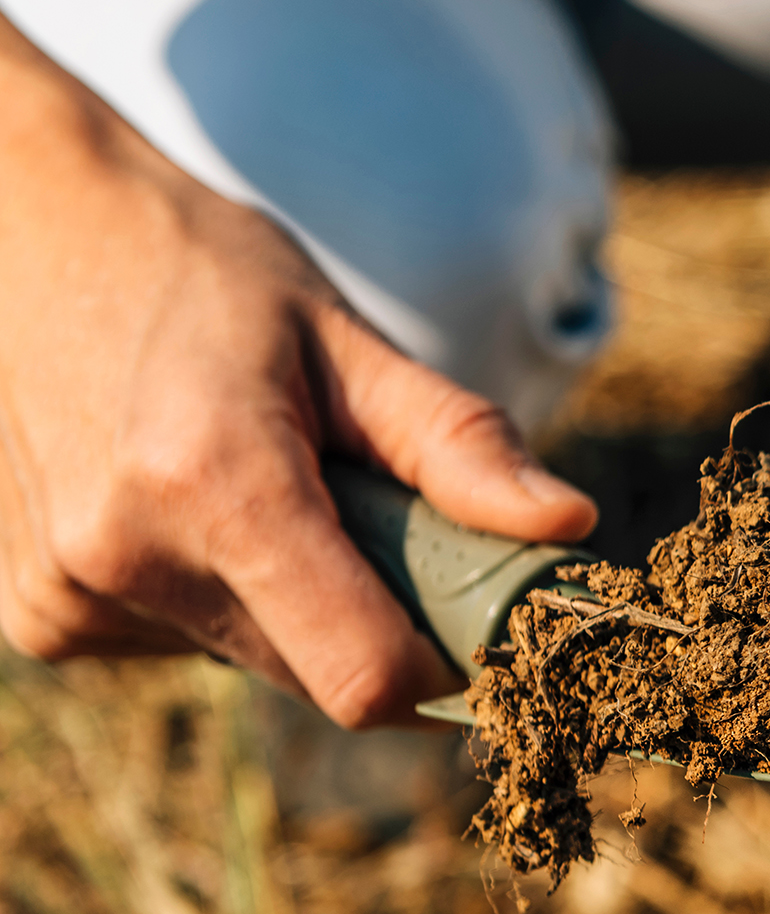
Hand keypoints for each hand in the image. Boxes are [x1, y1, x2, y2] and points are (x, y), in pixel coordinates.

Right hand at [0, 16, 596, 726]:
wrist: (32, 236)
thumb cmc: (205, 273)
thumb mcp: (347, 343)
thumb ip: (460, 447)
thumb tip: (571, 527)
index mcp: (214, 487)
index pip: (364, 676)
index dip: (444, 668)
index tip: (482, 622)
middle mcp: (121, 560)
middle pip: (315, 672)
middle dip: (371, 615)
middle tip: (361, 506)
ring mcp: (62, 597)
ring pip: (251, 658)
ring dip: (288, 599)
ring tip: (255, 478)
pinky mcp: (37, 619)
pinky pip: (180, 643)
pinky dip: (215, 593)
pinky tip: (187, 501)